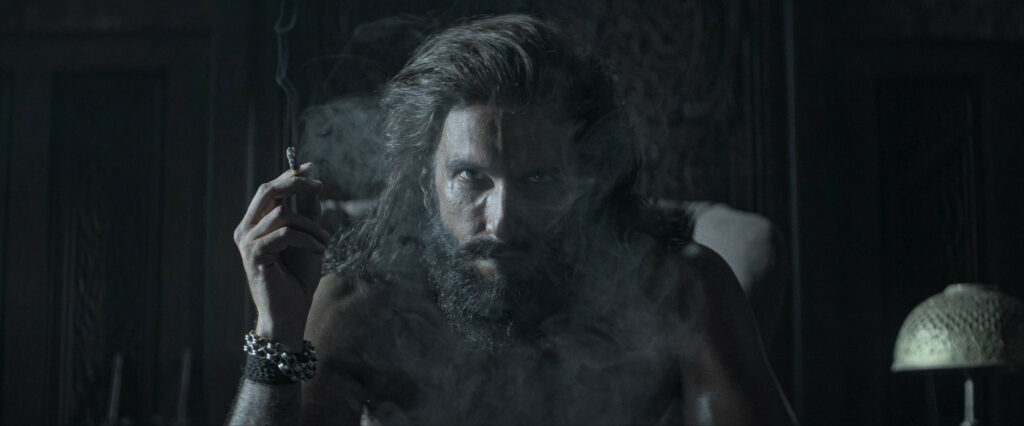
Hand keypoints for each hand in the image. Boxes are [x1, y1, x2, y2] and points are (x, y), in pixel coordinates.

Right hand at [234, 163, 331, 350]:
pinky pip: (285, 233)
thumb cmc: (298, 276)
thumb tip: (312, 183)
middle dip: (296, 184)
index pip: (269, 189)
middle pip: (268, 191)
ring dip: (310, 226)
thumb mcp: (308, 237)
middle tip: (320, 186)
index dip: (290, 175)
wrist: (291, 311)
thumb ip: (307, 211)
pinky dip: (307, 239)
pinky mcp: (254, 254)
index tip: (312, 166)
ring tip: (323, 242)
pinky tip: (318, 250)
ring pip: (282, 214)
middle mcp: (245, 229)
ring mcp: (247, 241)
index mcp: (255, 223)